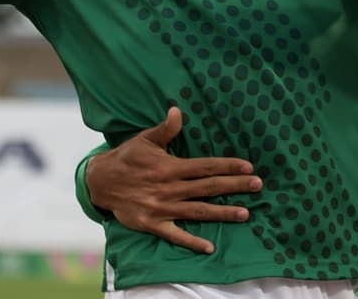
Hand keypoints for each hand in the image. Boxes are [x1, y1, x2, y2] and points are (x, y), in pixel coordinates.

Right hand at [86, 106, 262, 253]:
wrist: (99, 182)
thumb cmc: (126, 158)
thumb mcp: (144, 140)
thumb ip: (165, 129)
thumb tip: (178, 110)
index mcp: (170, 167)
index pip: (205, 166)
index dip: (227, 166)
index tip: (248, 167)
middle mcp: (169, 188)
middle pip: (208, 188)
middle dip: (234, 186)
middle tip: (258, 185)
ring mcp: (162, 208)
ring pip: (198, 211)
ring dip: (222, 213)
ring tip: (245, 214)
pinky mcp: (152, 224)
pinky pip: (175, 235)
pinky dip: (192, 242)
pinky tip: (209, 247)